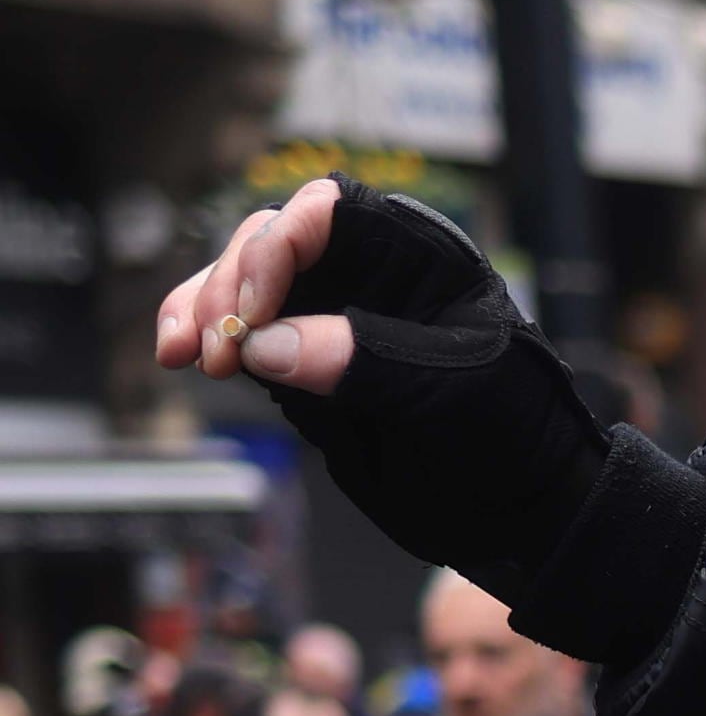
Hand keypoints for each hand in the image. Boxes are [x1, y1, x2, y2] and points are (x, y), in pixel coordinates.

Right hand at [151, 180, 611, 583]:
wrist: (520, 503)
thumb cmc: (517, 433)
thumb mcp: (455, 392)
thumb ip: (367, 361)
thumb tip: (266, 344)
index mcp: (421, 258)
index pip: (331, 212)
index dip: (278, 246)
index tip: (255, 309)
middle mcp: (368, 273)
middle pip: (269, 242)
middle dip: (231, 286)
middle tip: (217, 347)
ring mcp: (329, 314)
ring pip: (242, 282)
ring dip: (201, 309)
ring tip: (185, 356)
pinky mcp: (302, 358)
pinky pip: (238, 328)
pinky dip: (199, 333)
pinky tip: (175, 354)